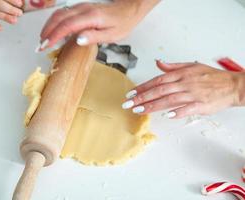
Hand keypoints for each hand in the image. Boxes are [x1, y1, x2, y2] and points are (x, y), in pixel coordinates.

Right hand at [39, 0, 158, 48]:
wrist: (130, 8)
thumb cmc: (123, 22)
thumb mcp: (112, 35)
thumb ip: (94, 37)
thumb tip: (77, 40)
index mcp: (91, 17)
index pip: (67, 25)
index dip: (54, 36)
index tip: (45, 45)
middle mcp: (84, 9)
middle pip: (59, 17)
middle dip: (47, 31)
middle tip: (40, 45)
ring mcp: (82, 7)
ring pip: (59, 13)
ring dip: (49, 26)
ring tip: (43, 39)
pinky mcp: (82, 8)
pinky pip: (64, 13)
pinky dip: (55, 22)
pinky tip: (53, 30)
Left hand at [122, 60, 244, 117]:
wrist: (232, 85)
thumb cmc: (211, 76)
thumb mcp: (191, 66)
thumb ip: (172, 66)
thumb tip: (157, 62)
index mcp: (180, 74)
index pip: (157, 80)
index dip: (143, 87)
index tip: (131, 93)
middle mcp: (184, 83)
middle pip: (159, 91)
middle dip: (142, 97)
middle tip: (128, 104)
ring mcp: (192, 94)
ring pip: (169, 100)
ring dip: (152, 106)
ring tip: (139, 110)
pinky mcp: (201, 105)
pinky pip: (188, 109)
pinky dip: (178, 112)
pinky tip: (167, 116)